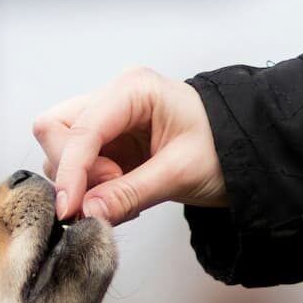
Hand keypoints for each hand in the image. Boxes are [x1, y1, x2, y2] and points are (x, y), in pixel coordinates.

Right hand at [33, 67, 227, 224]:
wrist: (246, 152)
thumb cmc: (224, 148)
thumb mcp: (181, 173)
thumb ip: (130, 193)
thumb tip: (87, 213)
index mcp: (134, 89)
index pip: (80, 127)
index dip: (69, 170)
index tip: (69, 209)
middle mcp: (114, 97)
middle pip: (55, 129)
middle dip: (72, 170)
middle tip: (109, 194)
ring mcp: (109, 120)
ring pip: (61, 149)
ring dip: (82, 182)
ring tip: (124, 197)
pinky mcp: (108, 143)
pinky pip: (79, 166)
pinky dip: (91, 188)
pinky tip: (122, 197)